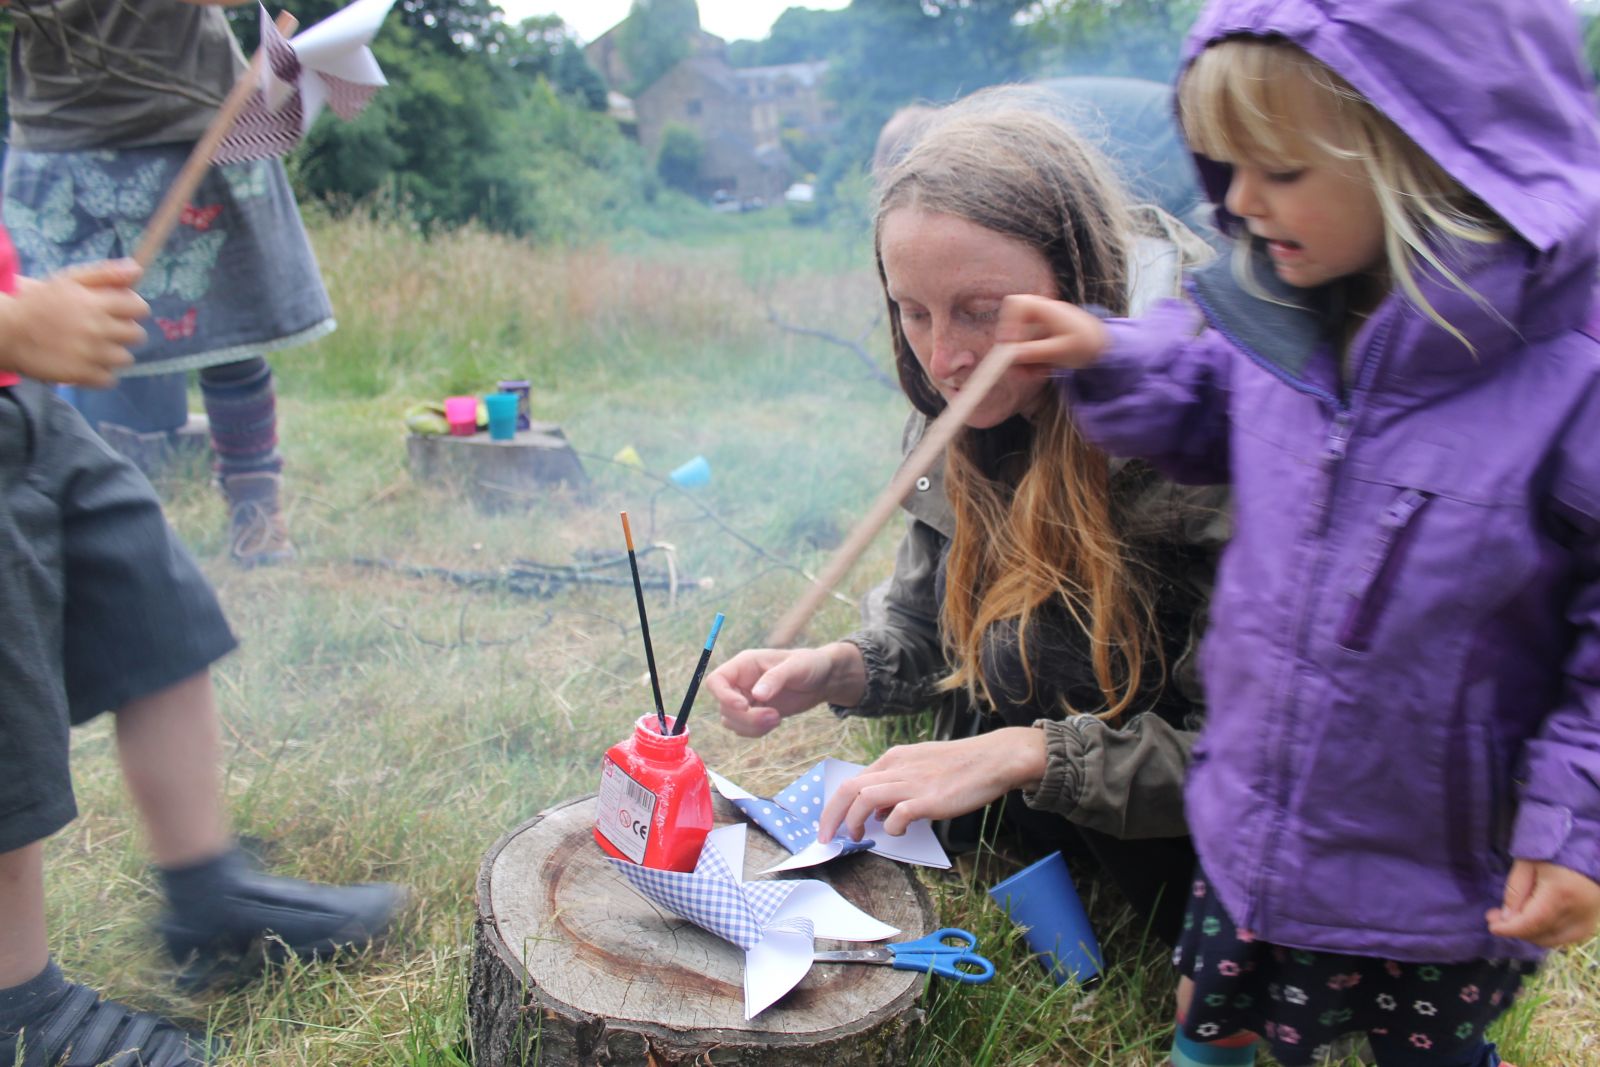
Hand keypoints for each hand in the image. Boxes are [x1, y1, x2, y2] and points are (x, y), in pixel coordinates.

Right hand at [0, 261, 147, 385]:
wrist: (7, 331)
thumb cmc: (40, 303)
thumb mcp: (69, 280)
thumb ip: (105, 274)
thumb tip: (138, 270)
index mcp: (96, 303)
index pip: (139, 308)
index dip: (131, 309)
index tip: (118, 311)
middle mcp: (97, 328)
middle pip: (136, 335)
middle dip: (123, 332)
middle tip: (102, 331)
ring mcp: (90, 354)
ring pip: (125, 359)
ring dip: (112, 354)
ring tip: (92, 349)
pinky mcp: (81, 374)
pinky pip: (109, 379)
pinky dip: (99, 374)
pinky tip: (85, 364)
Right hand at [706, 644, 864, 737]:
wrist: (822, 680)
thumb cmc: (809, 665)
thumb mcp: (796, 667)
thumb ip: (775, 678)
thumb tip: (757, 695)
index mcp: (744, 665)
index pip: (716, 681)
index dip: (723, 696)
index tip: (746, 706)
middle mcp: (740, 682)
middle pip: (723, 706)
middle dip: (747, 718)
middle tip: (775, 717)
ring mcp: (745, 698)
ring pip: (731, 721)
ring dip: (752, 727)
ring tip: (777, 719)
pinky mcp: (754, 713)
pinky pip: (743, 729)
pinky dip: (756, 731)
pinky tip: (776, 721)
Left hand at [818, 727, 1047, 841]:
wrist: (993, 759)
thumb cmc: (959, 766)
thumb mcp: (920, 766)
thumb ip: (897, 785)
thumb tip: (878, 812)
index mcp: (894, 758)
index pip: (852, 780)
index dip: (835, 805)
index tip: (830, 824)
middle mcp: (897, 767)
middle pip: (849, 788)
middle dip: (831, 815)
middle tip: (826, 838)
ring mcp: (912, 782)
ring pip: (864, 799)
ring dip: (853, 822)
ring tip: (856, 837)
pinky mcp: (929, 799)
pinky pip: (897, 816)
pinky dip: (891, 828)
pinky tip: (899, 832)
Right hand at [997, 294, 1108, 370]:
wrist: (1101, 345)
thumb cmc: (1086, 342)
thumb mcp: (1062, 350)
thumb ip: (1037, 352)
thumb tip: (1014, 355)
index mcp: (1045, 308)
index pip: (1016, 304)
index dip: (1007, 321)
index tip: (1008, 342)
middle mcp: (1037, 313)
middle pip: (1011, 324)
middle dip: (1011, 347)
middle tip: (1013, 365)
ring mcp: (1037, 325)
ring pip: (1016, 340)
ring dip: (1020, 359)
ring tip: (1030, 375)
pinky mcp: (1038, 337)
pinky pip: (1025, 348)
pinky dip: (1029, 361)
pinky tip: (1039, 372)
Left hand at [1486, 859, 1599, 947]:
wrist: (1588, 850)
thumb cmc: (1554, 851)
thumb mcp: (1527, 863)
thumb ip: (1515, 890)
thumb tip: (1507, 918)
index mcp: (1561, 894)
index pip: (1532, 922)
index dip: (1510, 929)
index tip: (1492, 927)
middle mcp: (1579, 913)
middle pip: (1539, 933)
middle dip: (1515, 929)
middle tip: (1495, 916)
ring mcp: (1588, 921)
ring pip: (1551, 940)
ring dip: (1528, 933)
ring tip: (1512, 916)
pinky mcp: (1591, 924)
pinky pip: (1563, 938)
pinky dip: (1544, 933)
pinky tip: (1532, 920)